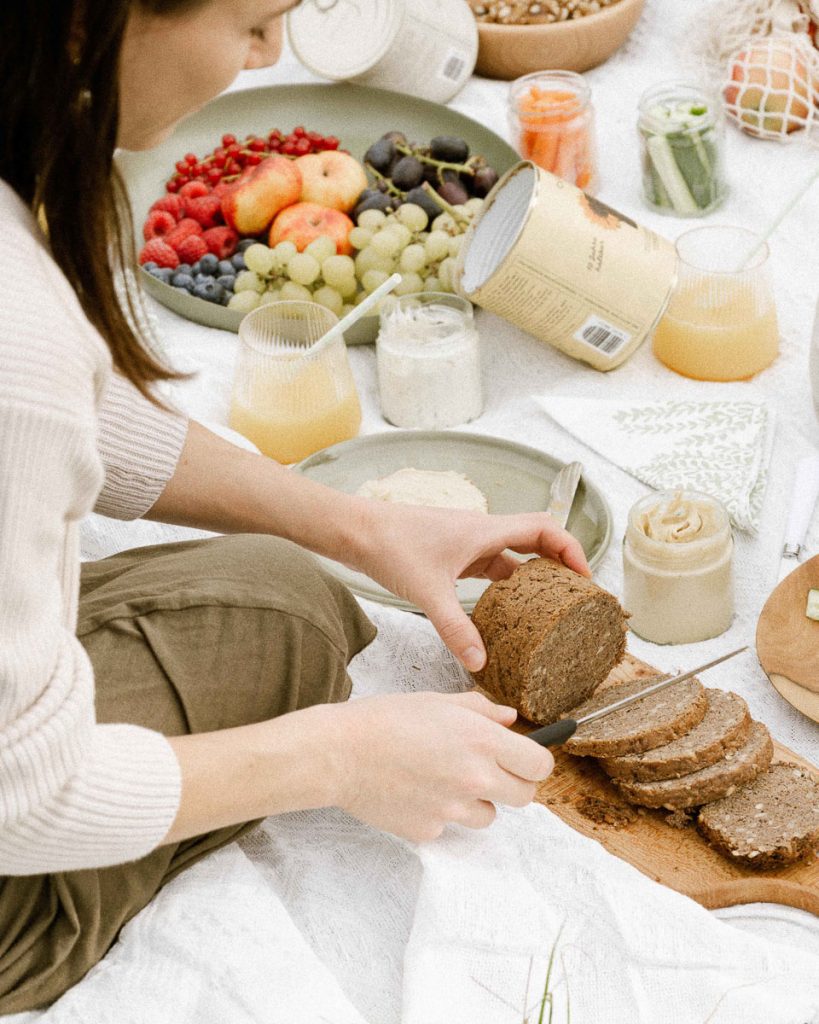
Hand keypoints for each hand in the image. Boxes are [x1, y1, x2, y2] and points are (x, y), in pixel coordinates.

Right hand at [329, 690, 553, 842]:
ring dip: (475, 801)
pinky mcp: (429, 831)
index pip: (539, 766)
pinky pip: (448, 826)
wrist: (338, 753)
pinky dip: (438, 813)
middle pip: (525, 797)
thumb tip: (509, 719)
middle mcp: (474, 779)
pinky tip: (414, 792)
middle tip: (488, 770)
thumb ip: (481, 711)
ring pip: (487, 816)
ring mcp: (452, 810)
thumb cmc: (384, 719)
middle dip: (512, 784)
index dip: (534, 761)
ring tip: (441, 779)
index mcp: (481, 741)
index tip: (522, 758)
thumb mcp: (437, 702)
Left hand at [350, 502, 590, 671]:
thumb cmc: (391, 546)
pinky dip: (504, 584)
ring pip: (512, 555)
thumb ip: (455, 628)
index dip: (571, 548)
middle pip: (535, 540)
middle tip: (574, 596)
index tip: (584, 577)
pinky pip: (491, 566)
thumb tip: (480, 662)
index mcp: (485, 531)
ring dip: (532, 576)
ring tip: (548, 607)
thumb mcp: (428, 591)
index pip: (545, 528)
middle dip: (559, 565)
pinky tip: (504, 609)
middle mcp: (482, 532)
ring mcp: (467, 542)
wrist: (356, 531)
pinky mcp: (453, 553)